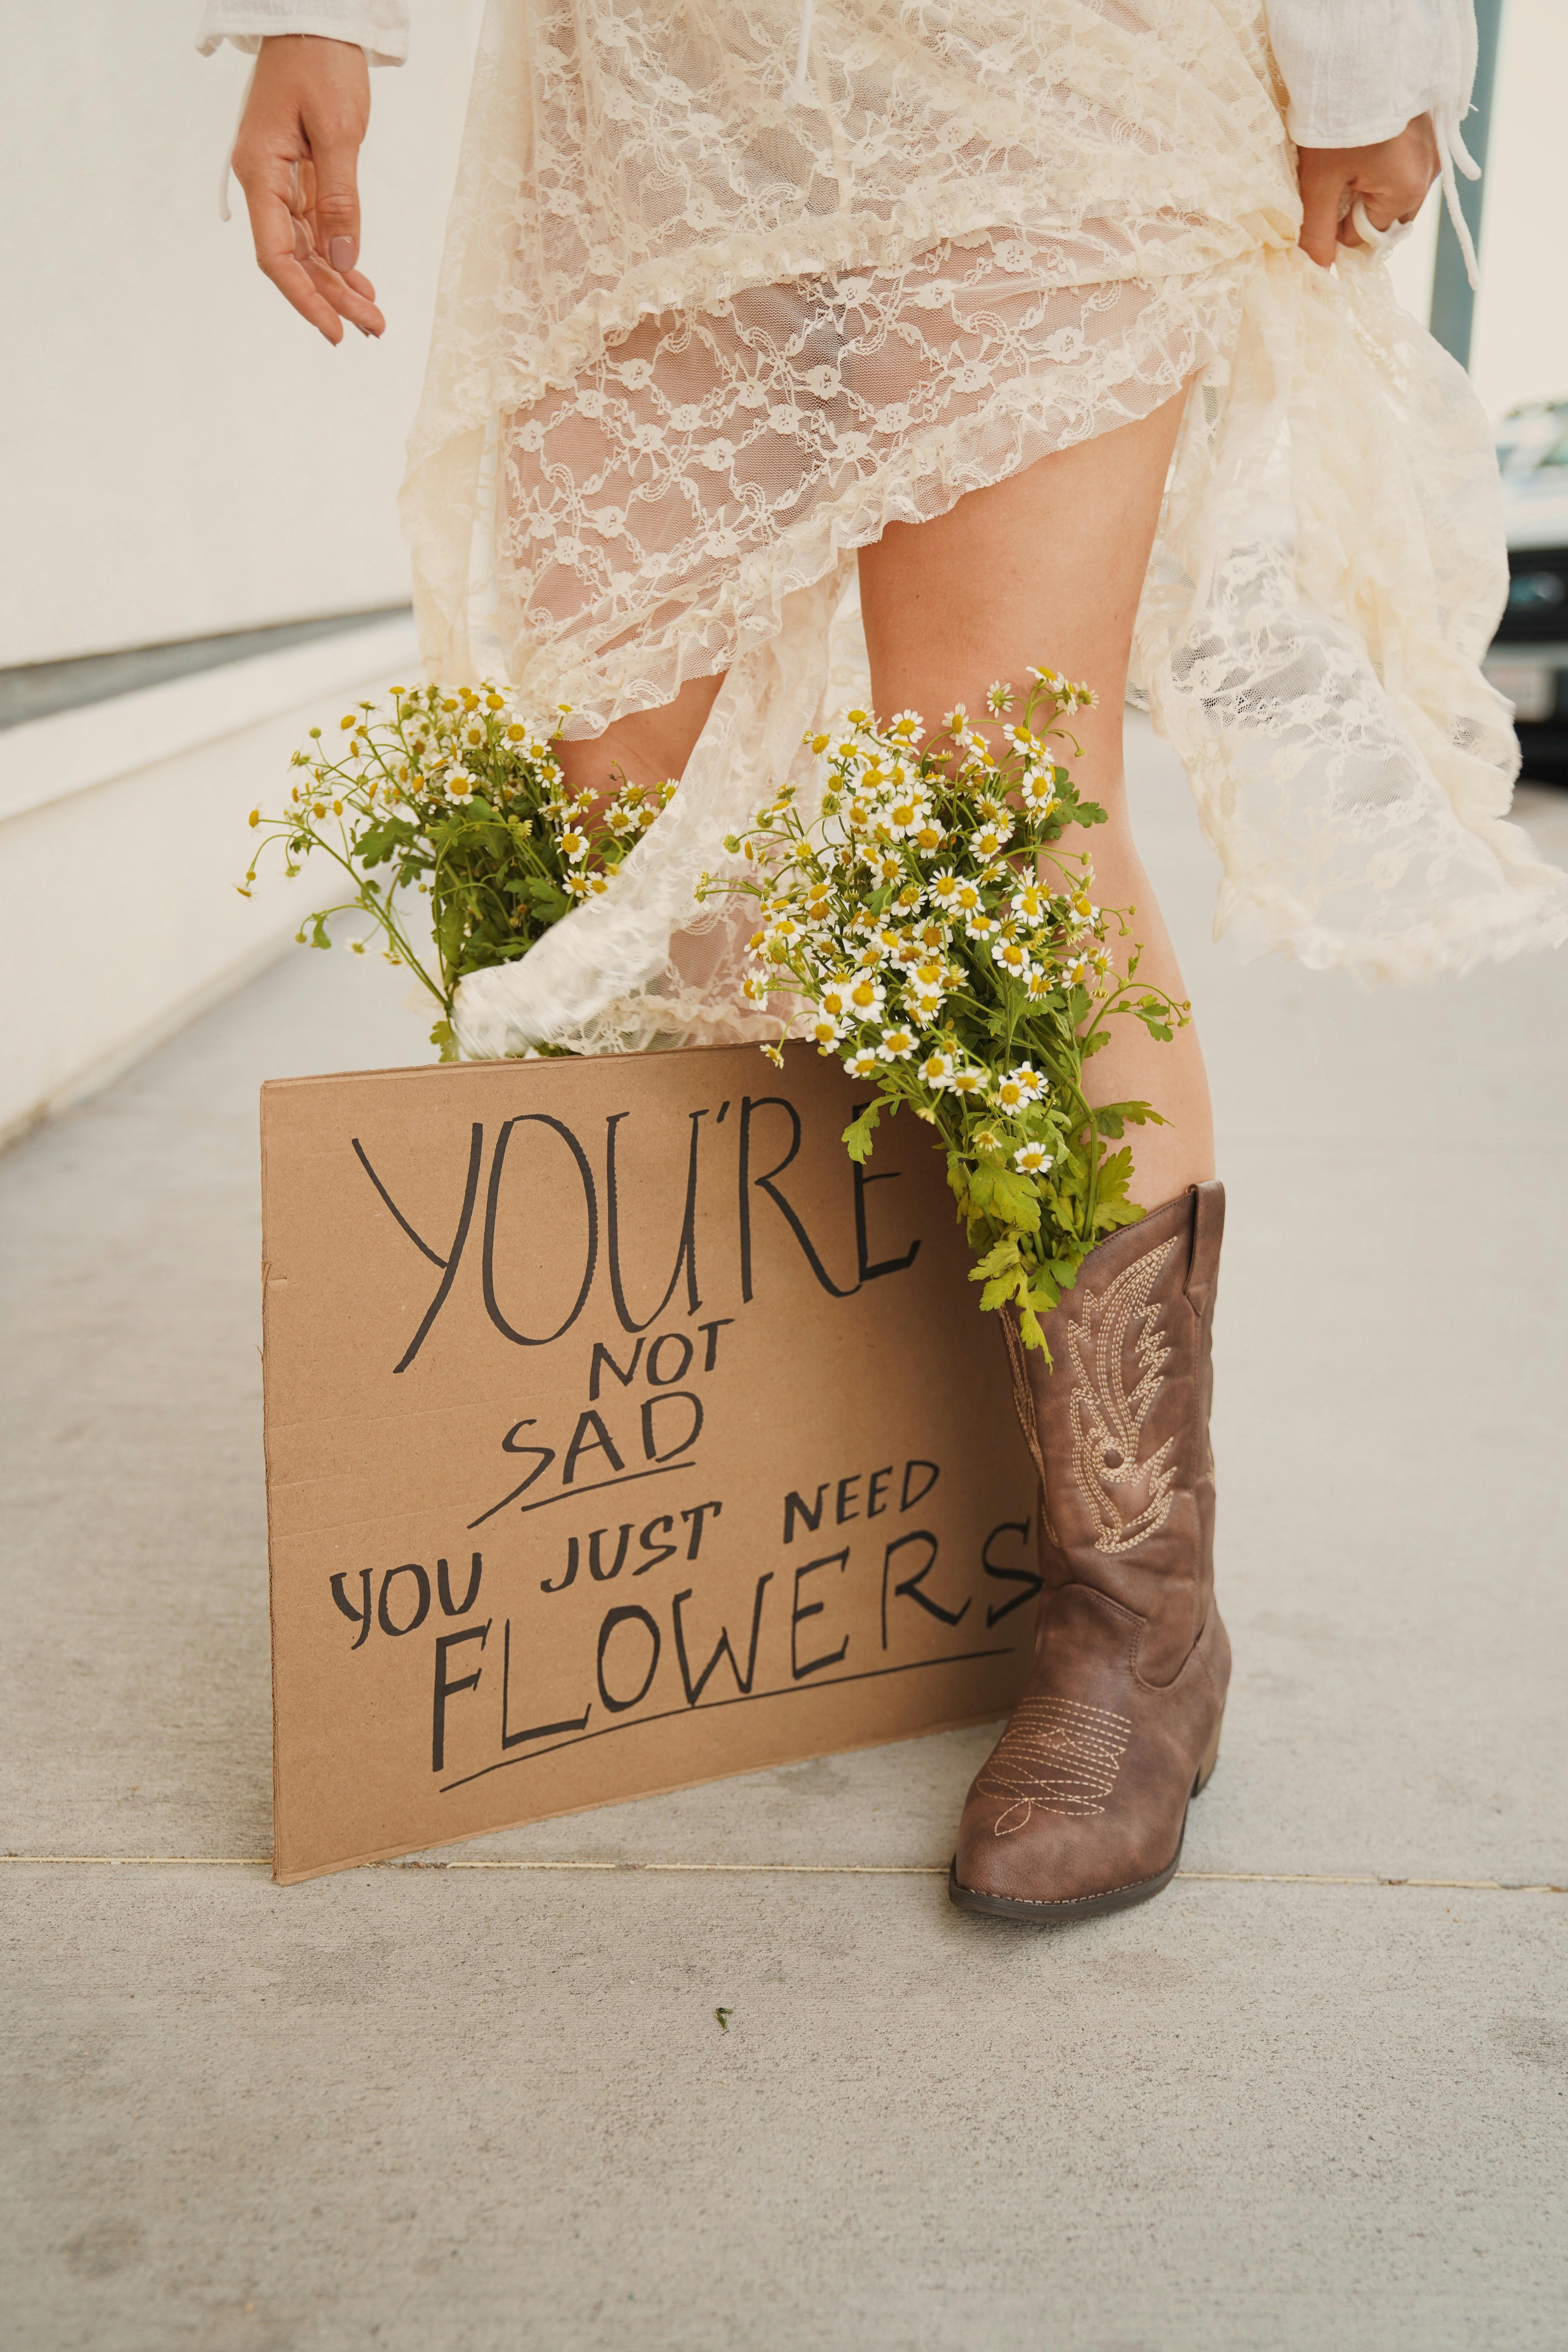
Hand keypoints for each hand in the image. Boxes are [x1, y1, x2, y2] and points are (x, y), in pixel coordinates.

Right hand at [231, 35, 383, 343]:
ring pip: (307, 248)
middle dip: (332, 298)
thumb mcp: (337, 131)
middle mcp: (263, 182)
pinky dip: (338, 255)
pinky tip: (359, 281)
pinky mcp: (299, 174)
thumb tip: (341, 262)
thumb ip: (340, 200)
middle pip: (294, 259)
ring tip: (373, 316)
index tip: (335, 332)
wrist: (315, 19)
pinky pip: (315, 227)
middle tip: (374, 328)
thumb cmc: (320, 63)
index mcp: (260, 173)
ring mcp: (280, 180)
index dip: (305, 298)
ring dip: (338, 284)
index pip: (277, 256)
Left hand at [1296, 114, 1440, 267]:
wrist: (1360, 56)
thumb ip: (1318, 229)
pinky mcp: (1431, 131)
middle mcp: (1428, 174)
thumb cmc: (1339, 120)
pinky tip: (1369, 144)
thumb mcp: (1320, 180)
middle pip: (1387, 216)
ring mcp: (1433, 151)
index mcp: (1406, 193)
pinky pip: (1407, 163)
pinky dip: (1386, 161)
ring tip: (1351, 156)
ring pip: (1397, 189)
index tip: (1321, 201)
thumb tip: (1317, 271)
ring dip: (1372, 183)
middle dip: (1359, 207)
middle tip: (1335, 177)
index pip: (1366, 237)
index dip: (1337, 226)